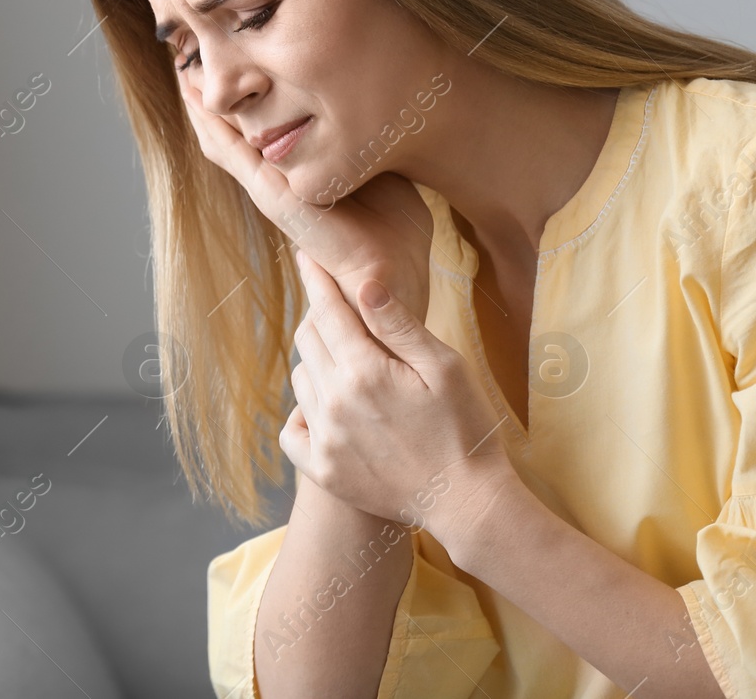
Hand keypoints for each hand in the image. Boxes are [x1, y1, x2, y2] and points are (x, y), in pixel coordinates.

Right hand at [178, 74, 431, 318]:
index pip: (257, 133)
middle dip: (209, 98)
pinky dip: (211, 124)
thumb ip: (364, 143)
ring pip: (220, 139)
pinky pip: (231, 153)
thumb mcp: (377, 168)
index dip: (240, 101)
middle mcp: (274, 180)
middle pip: (228, 133)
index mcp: (295, 175)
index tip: (230, 61)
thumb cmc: (394, 227)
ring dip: (201, 106)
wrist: (390, 268)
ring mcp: (267, 187)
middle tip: (190, 60)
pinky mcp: (270, 194)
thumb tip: (377, 104)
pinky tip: (196, 99)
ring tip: (183, 70)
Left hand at [279, 248, 517, 542]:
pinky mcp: (322, 469)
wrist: (469, 503)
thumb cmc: (468, 429)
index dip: (316, 280)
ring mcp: (324, 438)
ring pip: (300, 380)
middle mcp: (334, 402)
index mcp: (365, 371)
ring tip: (346, 363)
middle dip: (319, 318)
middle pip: (307, 341)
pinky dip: (302, 413)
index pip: (327, 311)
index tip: (305, 257)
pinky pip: (292, 428)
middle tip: (336, 311)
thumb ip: (399, 326)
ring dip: (316, 364)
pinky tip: (326, 409)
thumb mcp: (446, 368)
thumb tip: (362, 282)